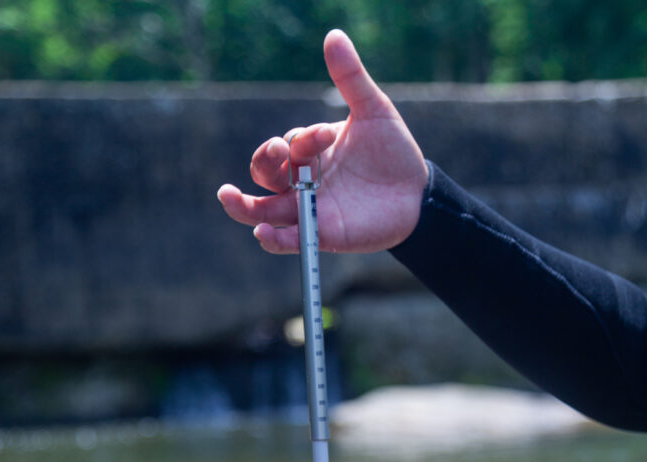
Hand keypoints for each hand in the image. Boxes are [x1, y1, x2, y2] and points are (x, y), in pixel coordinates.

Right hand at [217, 29, 427, 254]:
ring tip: (228, 196)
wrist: (418, 194)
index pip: (290, 144)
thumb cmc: (393, 152)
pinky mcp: (322, 235)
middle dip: (263, 161)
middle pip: (265, 175)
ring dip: (244, 205)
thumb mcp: (373, 110)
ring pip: (264, 210)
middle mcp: (302, 181)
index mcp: (310, 151)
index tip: (330, 134)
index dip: (304, 138)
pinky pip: (289, 240)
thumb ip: (350, 78)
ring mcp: (309, 210)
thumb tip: (333, 36)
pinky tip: (263, 233)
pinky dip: (274, 239)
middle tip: (279, 152)